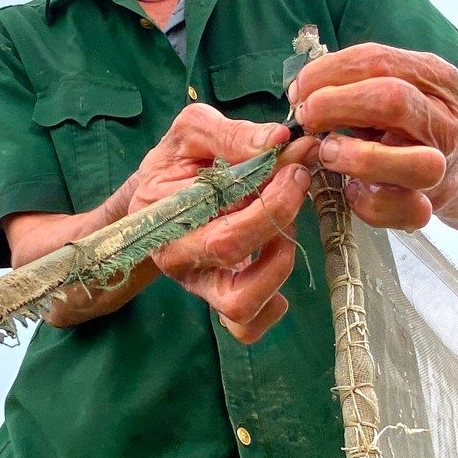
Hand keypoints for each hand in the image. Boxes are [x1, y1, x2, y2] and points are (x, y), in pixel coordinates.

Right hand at [123, 104, 317, 342]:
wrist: (160, 192)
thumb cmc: (179, 161)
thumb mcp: (194, 131)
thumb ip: (232, 134)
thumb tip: (278, 140)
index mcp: (162, 213)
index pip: (217, 210)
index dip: (266, 193)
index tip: (294, 165)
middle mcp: (176, 257)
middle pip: (229, 251)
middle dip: (277, 214)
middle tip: (297, 181)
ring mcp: (198, 284)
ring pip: (240, 303)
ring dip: (277, 262)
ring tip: (285, 225)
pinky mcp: (218, 299)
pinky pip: (246, 327)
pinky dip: (272, 305)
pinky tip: (277, 262)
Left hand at [288, 43, 457, 229]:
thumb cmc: (408, 124)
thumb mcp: (393, 88)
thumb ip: (353, 83)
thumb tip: (300, 92)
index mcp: (435, 79)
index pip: (378, 61)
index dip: (328, 73)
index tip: (299, 90)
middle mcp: (444, 120)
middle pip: (394, 101)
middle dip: (337, 105)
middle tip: (307, 116)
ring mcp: (442, 165)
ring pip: (415, 164)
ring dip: (360, 158)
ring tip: (327, 153)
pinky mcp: (431, 205)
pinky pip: (404, 209)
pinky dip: (369, 201)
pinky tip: (350, 189)